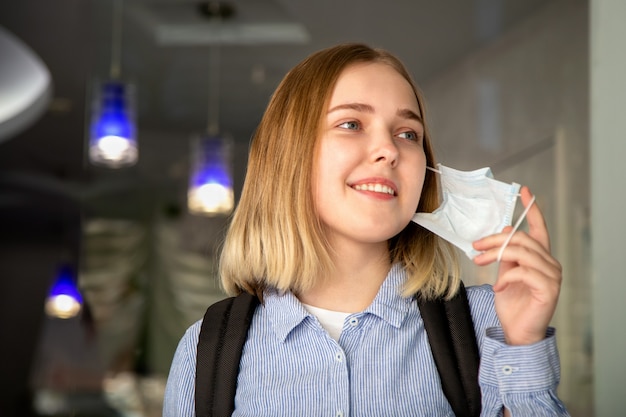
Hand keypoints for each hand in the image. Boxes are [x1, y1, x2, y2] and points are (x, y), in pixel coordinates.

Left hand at [472, 186, 561, 344]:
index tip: (524, 191)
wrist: (517, 331)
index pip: (538, 228)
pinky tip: (497, 288)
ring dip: (495, 255)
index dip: (532, 209)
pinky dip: (505, 277)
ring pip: (521, 252)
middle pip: (521, 238)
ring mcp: (552, 276)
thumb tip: (505, 230)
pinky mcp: (548, 289)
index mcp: (540, 257)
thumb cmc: (512, 303)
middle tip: (475, 245)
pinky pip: (522, 272)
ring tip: (479, 263)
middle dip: (494, 240)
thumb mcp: (505, 273)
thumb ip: (507, 254)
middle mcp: (550, 263)